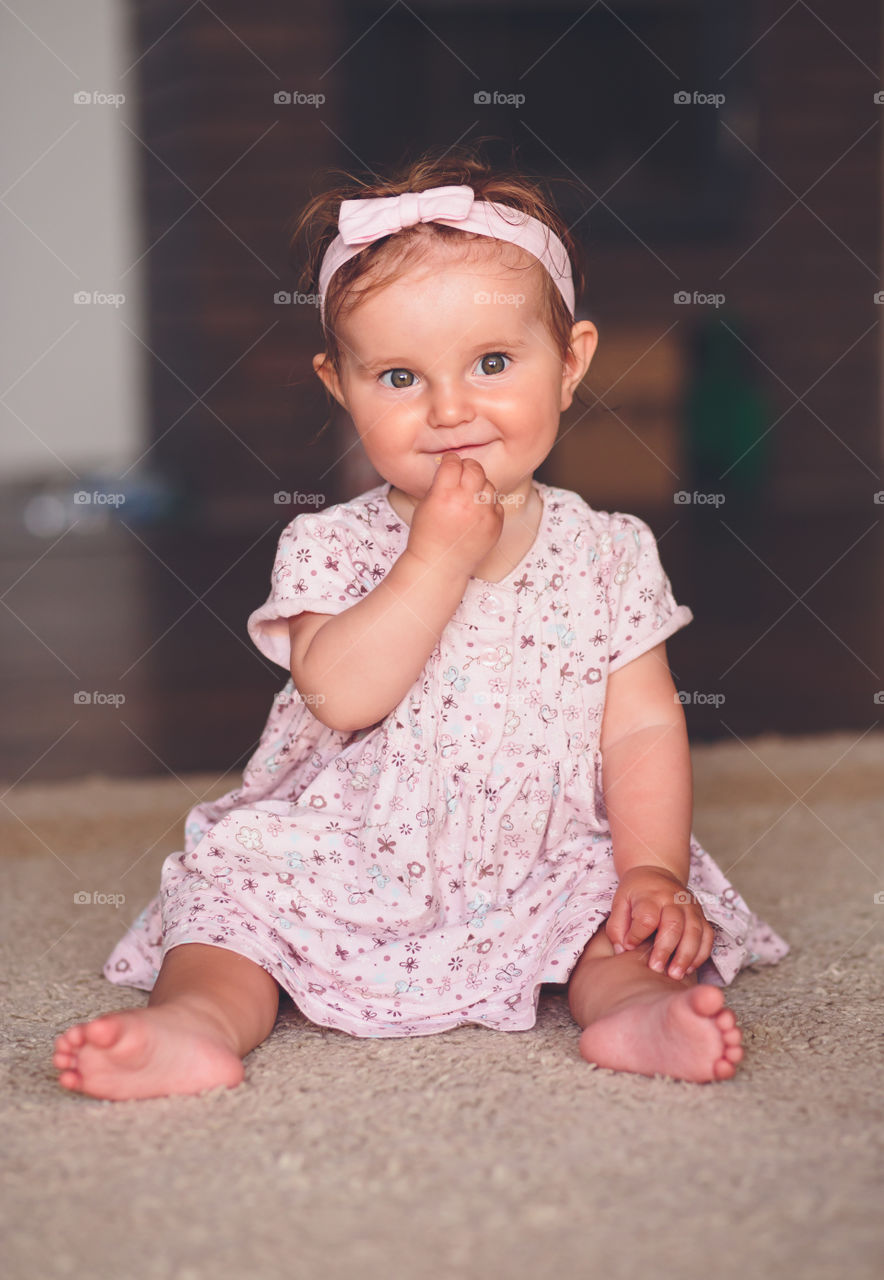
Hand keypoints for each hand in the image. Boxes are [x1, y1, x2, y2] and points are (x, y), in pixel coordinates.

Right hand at [406, 452, 503, 577]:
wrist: (440, 566)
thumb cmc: (427, 536)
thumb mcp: (425, 505)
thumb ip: (440, 484)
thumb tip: (452, 466)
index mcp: (444, 496)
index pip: (453, 463)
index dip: (450, 461)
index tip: (449, 463)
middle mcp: (467, 503)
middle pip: (475, 468)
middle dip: (467, 467)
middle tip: (462, 473)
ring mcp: (484, 514)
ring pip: (488, 484)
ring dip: (479, 485)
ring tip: (469, 495)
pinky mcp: (496, 525)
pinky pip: (496, 503)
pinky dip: (487, 504)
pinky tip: (476, 512)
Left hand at [605, 865, 714, 979]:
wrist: (658, 871)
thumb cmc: (637, 892)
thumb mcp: (620, 902)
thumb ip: (616, 926)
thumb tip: (622, 949)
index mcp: (650, 896)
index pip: (647, 917)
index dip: (638, 935)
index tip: (629, 947)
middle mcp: (673, 900)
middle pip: (674, 925)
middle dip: (666, 950)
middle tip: (656, 969)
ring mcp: (690, 907)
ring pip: (694, 932)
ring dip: (686, 956)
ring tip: (676, 975)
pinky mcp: (701, 915)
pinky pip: (707, 935)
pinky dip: (701, 953)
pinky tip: (690, 968)